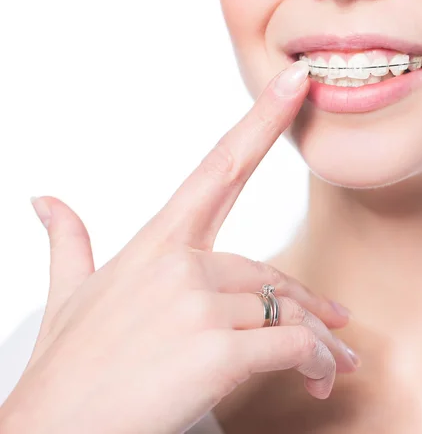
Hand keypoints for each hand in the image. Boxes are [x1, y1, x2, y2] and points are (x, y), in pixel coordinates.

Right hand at [0, 61, 358, 433]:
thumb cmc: (67, 371)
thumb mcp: (67, 298)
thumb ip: (68, 243)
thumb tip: (46, 202)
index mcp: (156, 244)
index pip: (219, 166)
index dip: (261, 119)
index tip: (295, 82)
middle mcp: (181, 264)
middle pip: (269, 272)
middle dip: (305, 303)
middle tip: (334, 327)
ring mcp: (199, 305)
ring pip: (286, 311)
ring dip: (317, 341)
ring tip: (330, 365)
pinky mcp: (217, 351)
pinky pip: (291, 345)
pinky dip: (314, 362)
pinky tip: (316, 379)